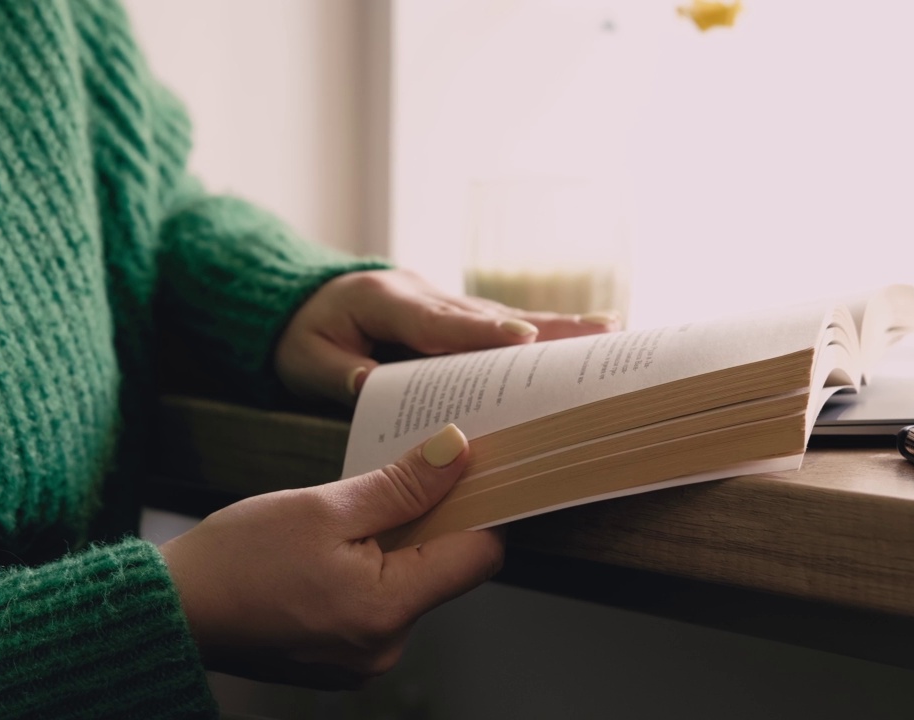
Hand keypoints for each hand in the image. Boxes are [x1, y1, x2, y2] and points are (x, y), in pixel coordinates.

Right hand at [159, 424, 501, 687]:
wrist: (175, 610)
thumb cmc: (237, 559)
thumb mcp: (323, 505)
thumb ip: (400, 484)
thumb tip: (457, 453)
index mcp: (387, 610)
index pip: (479, 555)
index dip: (480, 505)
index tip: (467, 469)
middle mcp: (385, 647)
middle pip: (446, 571)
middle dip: (428, 522)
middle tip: (392, 481)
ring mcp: (364, 660)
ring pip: (411, 585)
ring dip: (394, 546)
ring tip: (345, 520)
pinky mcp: (344, 659)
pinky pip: (380, 605)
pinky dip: (370, 571)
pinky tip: (331, 551)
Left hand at [275, 269, 619, 403]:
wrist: (303, 301)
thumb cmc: (305, 333)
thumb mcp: (307, 358)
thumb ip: (340, 374)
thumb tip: (371, 387)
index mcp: (384, 302)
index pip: (437, 321)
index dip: (481, 332)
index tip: (524, 339)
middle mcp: (424, 296)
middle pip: (488, 317)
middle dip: (542, 328)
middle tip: (596, 336)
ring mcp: (445, 304)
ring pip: (504, 318)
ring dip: (556, 329)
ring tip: (611, 334)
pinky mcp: (457, 319)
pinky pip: (501, 328)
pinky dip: (542, 335)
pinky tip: (586, 339)